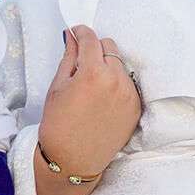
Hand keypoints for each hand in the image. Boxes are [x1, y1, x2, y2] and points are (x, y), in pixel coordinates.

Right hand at [38, 26, 140, 176]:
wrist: (73, 161)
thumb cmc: (58, 125)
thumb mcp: (57, 87)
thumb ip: (69, 57)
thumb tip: (73, 37)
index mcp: (93, 73)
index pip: (91, 39)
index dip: (81, 32)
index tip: (76, 32)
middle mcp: (117, 81)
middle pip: (110, 47)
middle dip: (95, 49)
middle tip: (81, 62)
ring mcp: (130, 95)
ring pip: (121, 65)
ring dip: (107, 66)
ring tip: (92, 83)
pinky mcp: (136, 108)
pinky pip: (128, 84)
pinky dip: (117, 83)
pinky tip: (102, 96)